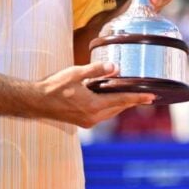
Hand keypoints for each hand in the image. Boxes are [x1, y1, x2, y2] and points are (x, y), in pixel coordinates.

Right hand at [37, 61, 153, 127]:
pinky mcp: (82, 121)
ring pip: (111, 112)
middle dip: (132, 101)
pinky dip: (110, 107)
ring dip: (121, 104)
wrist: (35, 102)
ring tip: (133, 97)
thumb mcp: (75, 73)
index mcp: (93, 106)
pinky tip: (112, 99)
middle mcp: (92, 117)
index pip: (122, 100)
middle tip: (147, 96)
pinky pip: (102, 115)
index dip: (138, 98)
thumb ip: (96, 70)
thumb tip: (115, 67)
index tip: (152, 97)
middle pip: (119, 108)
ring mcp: (87, 121)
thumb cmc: (53, 87)